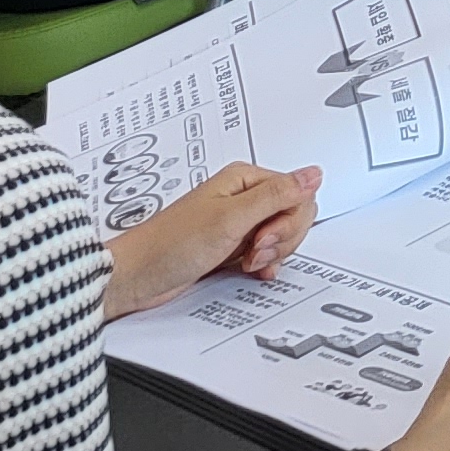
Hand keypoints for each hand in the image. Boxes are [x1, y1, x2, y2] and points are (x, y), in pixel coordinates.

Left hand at [104, 162, 320, 316]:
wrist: (136, 277)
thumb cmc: (169, 244)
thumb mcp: (229, 219)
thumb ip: (276, 195)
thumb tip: (313, 173)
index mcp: (245, 179)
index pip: (298, 193)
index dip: (288, 220)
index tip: (262, 235)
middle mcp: (244, 198)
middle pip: (294, 214)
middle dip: (280, 239)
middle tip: (252, 250)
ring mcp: (238, 223)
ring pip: (282, 236)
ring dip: (270, 254)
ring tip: (245, 261)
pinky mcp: (232, 246)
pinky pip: (266, 252)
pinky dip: (264, 264)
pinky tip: (252, 270)